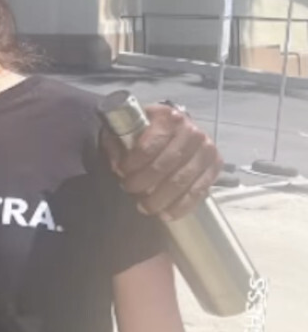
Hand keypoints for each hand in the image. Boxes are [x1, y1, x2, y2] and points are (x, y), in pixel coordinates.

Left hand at [104, 101, 220, 219]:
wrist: (174, 127)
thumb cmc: (148, 129)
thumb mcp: (127, 128)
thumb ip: (117, 144)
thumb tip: (117, 165)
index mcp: (168, 117)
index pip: (149, 146)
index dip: (133, 163)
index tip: (121, 173)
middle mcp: (192, 131)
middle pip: (166, 165)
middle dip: (144, 183)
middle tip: (130, 191)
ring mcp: (206, 149)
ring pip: (182, 181)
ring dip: (161, 199)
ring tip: (145, 207)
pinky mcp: (215, 166)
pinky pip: (198, 192)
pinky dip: (181, 207)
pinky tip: (166, 214)